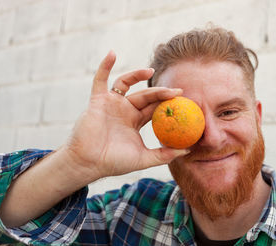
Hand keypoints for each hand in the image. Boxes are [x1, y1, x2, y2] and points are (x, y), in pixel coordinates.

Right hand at [63, 51, 188, 181]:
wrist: (88, 163)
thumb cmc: (114, 162)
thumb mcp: (143, 159)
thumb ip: (164, 155)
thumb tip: (187, 151)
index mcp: (135, 121)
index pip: (155, 108)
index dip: (168, 103)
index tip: (183, 99)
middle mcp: (125, 110)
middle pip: (146, 95)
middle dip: (161, 92)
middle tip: (177, 91)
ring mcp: (111, 104)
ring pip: (126, 83)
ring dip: (137, 74)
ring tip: (151, 71)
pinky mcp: (98, 100)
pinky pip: (100, 79)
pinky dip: (105, 65)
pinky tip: (112, 53)